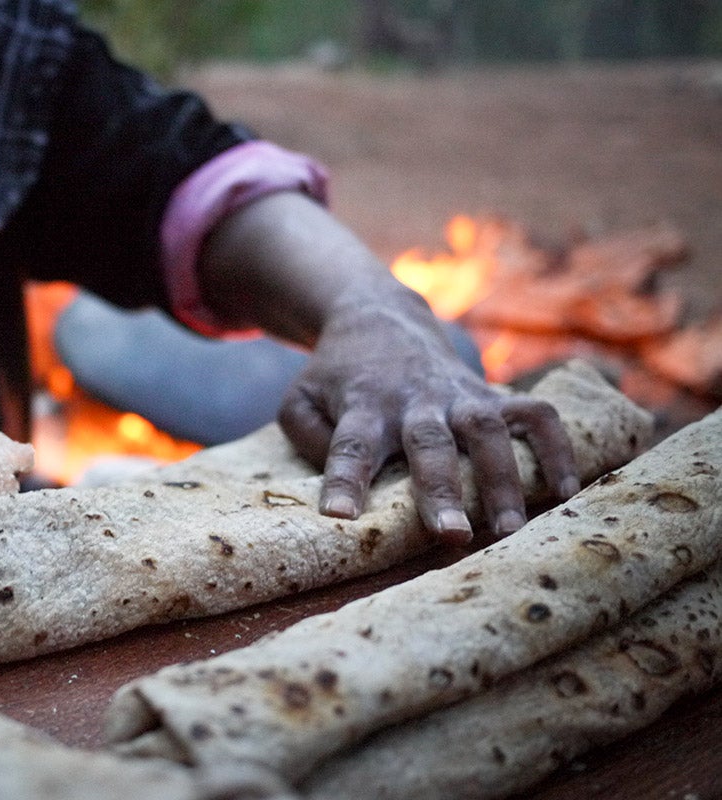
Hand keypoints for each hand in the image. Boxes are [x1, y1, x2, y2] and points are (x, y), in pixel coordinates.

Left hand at [277, 296, 579, 543]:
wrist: (378, 318)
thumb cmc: (335, 378)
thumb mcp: (299, 401)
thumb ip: (308, 437)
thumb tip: (346, 478)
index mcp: (362, 407)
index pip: (348, 447)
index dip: (344, 481)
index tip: (340, 517)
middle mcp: (413, 400)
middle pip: (429, 443)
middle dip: (442, 489)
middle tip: (451, 537)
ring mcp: (458, 393)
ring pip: (487, 429)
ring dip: (503, 477)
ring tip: (508, 529)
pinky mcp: (491, 392)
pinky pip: (534, 413)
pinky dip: (555, 446)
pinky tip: (565, 489)